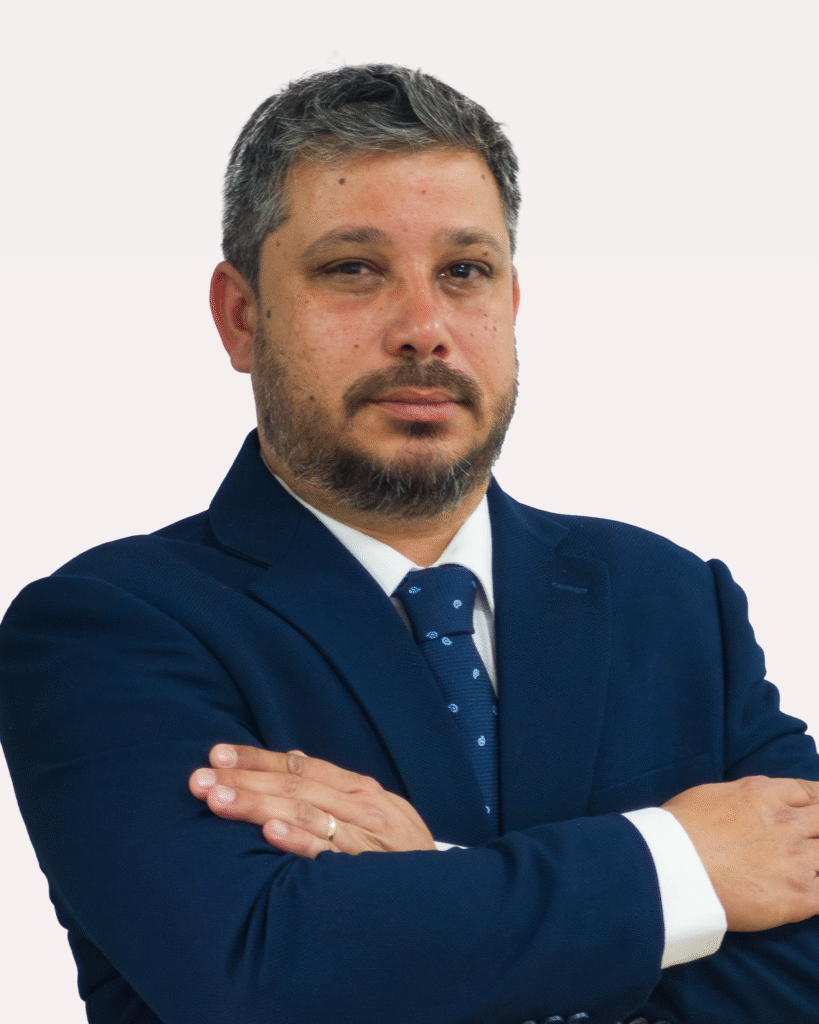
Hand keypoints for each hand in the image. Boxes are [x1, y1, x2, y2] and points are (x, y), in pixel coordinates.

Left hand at [189, 745, 435, 857]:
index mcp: (361, 790)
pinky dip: (299, 840)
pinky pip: (329, 854)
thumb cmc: (401, 856)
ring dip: (257, 804)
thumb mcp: (376, 813)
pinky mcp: (367, 870)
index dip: (258, 759)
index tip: (217, 754)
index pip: (300, 766)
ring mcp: (366, 837)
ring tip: (217, 799)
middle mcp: (363, 806)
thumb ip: (336, 794)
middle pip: (294, 785)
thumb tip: (289, 770)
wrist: (447, 897)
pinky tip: (270, 832)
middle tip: (200, 779)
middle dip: (244, 780)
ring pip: (304, 812)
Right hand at [662, 775, 818, 930]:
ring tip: (802, 869)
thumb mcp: (710, 795)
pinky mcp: (798, 895)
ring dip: (818, 861)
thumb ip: (742, 798)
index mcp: (763, 793)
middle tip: (810, 840)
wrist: (669, 867)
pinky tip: (810, 896)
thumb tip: (749, 805)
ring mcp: (795, 858)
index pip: (810, 791)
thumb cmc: (676, 832)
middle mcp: (786, 822)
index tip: (817, 809)